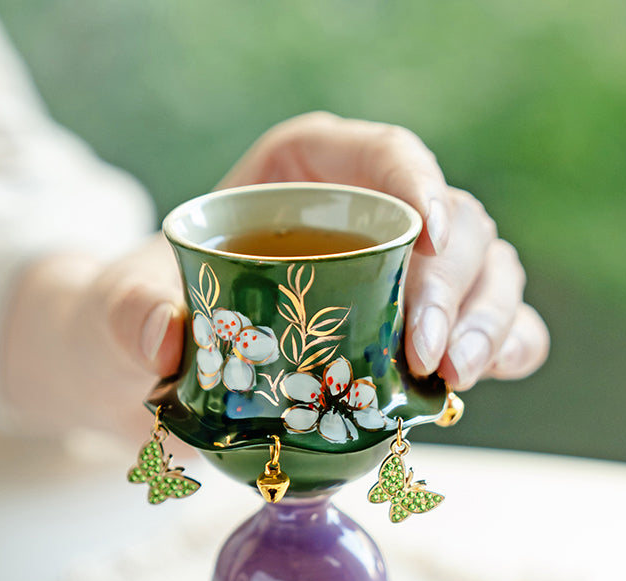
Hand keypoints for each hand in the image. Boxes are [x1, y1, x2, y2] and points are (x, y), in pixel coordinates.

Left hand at [1, 112, 548, 441]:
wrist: (168, 367)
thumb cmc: (154, 312)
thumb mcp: (122, 305)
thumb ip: (131, 313)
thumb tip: (168, 343)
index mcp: (308, 173)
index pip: (384, 154)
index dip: (420, 182)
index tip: (429, 238)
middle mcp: (372, 216)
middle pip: (454, 222)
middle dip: (454, 285)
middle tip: (426, 353)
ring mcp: (405, 277)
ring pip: (488, 273)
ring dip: (488, 323)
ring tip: (451, 379)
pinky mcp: (418, 332)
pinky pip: (488, 331)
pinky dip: (502, 350)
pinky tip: (478, 381)